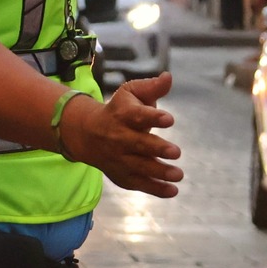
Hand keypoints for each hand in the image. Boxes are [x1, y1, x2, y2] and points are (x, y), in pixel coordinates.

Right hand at [63, 73, 182, 197]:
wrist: (88, 134)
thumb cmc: (119, 111)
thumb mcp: (130, 94)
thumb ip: (151, 88)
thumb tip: (169, 77)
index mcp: (123, 115)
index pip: (138, 115)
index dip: (153, 117)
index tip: (170, 119)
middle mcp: (119, 137)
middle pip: (139, 144)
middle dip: (157, 148)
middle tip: (177, 152)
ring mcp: (120, 158)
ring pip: (140, 167)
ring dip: (159, 172)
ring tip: (178, 174)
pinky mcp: (122, 175)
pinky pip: (139, 184)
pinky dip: (155, 189)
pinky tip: (172, 190)